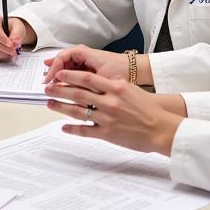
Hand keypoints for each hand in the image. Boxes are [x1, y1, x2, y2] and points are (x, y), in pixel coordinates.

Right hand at [0, 14, 29, 60]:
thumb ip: (17, 34)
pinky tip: (3, 56)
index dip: (3, 40)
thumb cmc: (12, 29)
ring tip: (9, 54)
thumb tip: (15, 42)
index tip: (11, 45)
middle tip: (12, 52)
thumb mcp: (18, 27)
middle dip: (2, 48)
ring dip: (0, 54)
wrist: (9, 33)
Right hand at [43, 45, 131, 83]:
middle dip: (53, 72)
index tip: (49, 81)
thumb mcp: (100, 77)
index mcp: (83, 52)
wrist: (136, 70)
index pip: (61, 58)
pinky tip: (63, 86)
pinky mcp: (89, 68)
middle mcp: (83, 54)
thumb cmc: (120, 70)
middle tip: (46, 83)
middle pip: (61, 61)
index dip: (53, 70)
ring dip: (59, 76)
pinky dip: (67, 79)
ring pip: (66, 67)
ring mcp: (85, 61)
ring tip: (52, 85)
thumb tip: (64, 88)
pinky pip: (73, 72)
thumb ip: (81, 82)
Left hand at [44, 69, 185, 155]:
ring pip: (78, 111)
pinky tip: (63, 127)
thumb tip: (94, 81)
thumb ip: (112, 85)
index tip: (58, 74)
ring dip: (61, 107)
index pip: (87, 78)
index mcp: (116, 87)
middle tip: (47, 88)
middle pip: (78, 93)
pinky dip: (72, 129)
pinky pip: (86, 131)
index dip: (70, 75)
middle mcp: (110, 101)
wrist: (162, 128)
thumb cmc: (148, 108)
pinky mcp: (108, 134)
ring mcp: (108, 118)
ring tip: (50, 104)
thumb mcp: (130, 89)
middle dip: (59, 90)